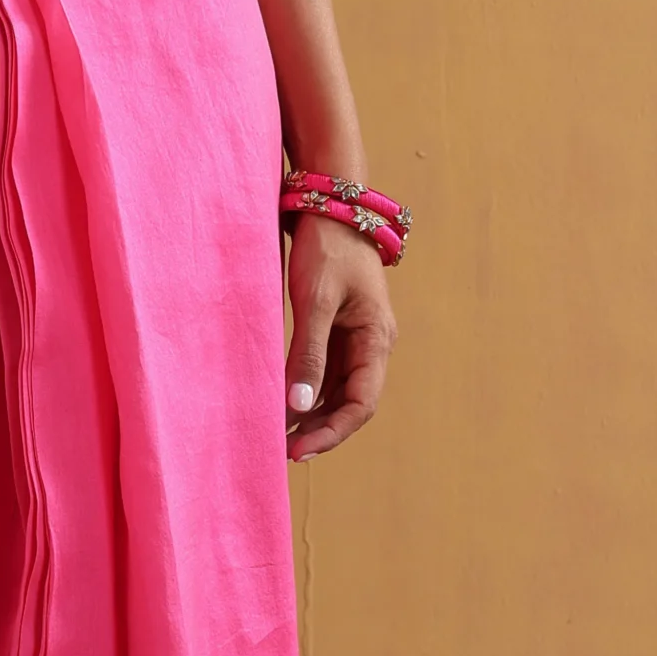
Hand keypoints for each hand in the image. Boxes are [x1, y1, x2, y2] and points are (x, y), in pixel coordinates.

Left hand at [282, 213, 397, 462]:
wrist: (332, 205)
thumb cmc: (328, 248)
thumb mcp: (315, 302)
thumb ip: (308, 354)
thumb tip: (299, 405)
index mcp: (376, 339)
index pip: (361, 404)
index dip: (331, 432)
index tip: (298, 450)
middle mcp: (372, 344)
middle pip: (351, 404)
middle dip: (321, 430)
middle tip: (284, 450)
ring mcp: (357, 338)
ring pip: (338, 392)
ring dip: (313, 416)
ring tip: (280, 435)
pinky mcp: (340, 330)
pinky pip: (327, 374)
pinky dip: (308, 393)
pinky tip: (284, 405)